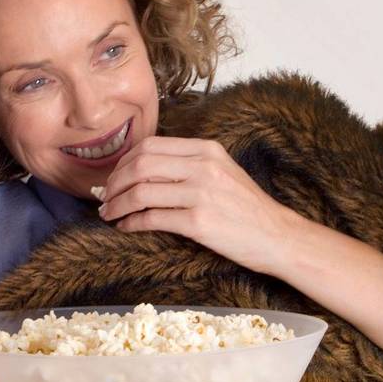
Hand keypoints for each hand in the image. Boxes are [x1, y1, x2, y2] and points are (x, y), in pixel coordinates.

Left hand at [98, 136, 294, 273]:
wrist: (277, 235)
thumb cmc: (246, 207)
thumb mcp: (221, 171)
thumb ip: (188, 163)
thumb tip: (143, 168)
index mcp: (205, 149)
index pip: (150, 146)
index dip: (123, 161)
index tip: (114, 177)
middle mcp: (202, 166)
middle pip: (139, 165)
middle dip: (114, 182)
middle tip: (105, 197)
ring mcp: (200, 193)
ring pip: (140, 192)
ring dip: (117, 204)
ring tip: (109, 214)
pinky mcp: (198, 222)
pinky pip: (151, 218)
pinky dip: (131, 222)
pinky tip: (125, 227)